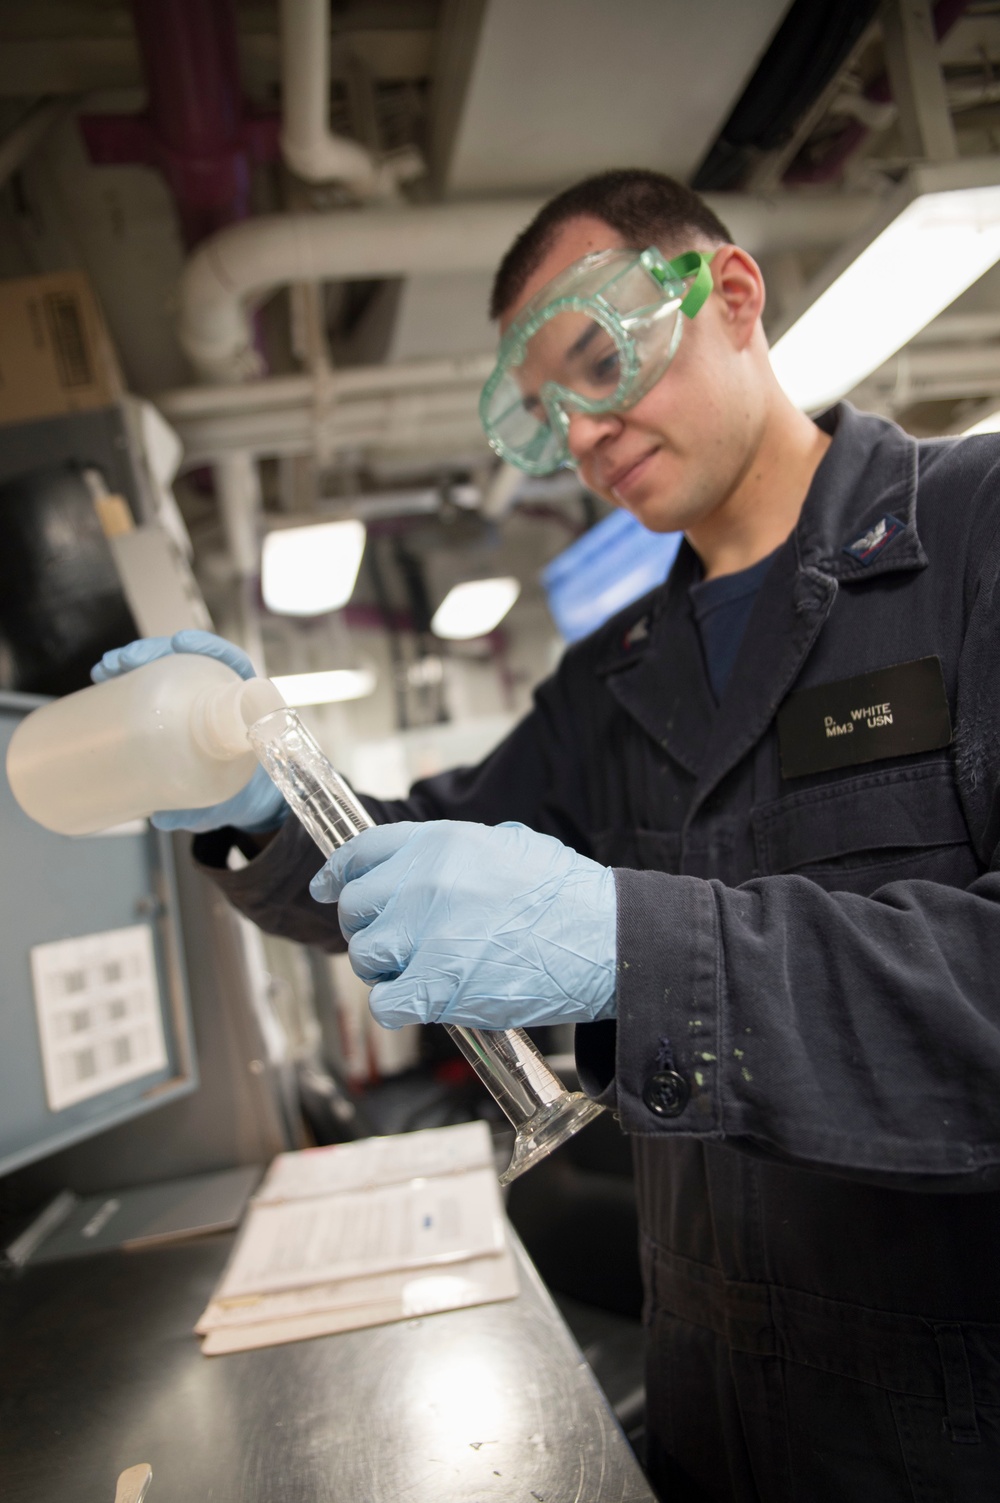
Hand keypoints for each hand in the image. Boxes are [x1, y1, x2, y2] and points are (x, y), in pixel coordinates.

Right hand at [91, 630, 287, 834]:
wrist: (243, 803)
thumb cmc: (244, 795)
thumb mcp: (226, 802)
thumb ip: (201, 811)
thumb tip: (163, 818)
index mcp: (247, 709)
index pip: (231, 664)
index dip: (208, 648)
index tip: (181, 644)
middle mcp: (223, 698)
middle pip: (191, 660)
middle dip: (156, 652)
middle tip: (126, 660)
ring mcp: (198, 702)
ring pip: (169, 669)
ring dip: (136, 660)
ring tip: (107, 668)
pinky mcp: (178, 712)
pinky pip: (157, 687)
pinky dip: (132, 678)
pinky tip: (106, 678)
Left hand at [309, 820, 616, 1028]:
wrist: (606, 941)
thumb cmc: (568, 898)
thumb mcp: (512, 846)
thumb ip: (462, 850)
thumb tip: (431, 863)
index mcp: (441, 844)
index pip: (362, 853)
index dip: (339, 873)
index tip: (329, 888)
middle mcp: (425, 883)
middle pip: (356, 908)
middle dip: (369, 928)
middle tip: (394, 944)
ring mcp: (428, 934)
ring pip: (364, 955)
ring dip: (383, 969)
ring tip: (413, 974)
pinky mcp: (438, 986)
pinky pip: (384, 1002)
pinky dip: (396, 1006)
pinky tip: (419, 1002)